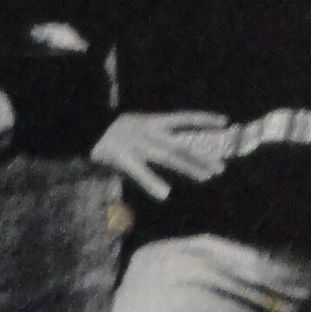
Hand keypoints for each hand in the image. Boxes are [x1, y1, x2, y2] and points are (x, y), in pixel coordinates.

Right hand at [91, 110, 231, 197]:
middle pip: (181, 145)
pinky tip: (164, 194)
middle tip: (221, 168)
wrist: (85, 127)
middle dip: (201, 156)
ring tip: (206, 177)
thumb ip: (153, 140)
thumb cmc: (112, 132)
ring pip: (168, 156)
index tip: (225, 120)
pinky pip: (140, 172)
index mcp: (152, 121)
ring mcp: (138, 144)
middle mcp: (149, 131)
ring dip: (188, 168)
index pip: (184, 117)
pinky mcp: (123, 157)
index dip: (204, 118)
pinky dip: (152, 183)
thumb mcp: (135, 129)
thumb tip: (171, 151)